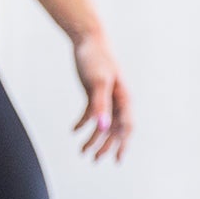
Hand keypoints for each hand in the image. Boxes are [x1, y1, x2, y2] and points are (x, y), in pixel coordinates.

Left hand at [71, 34, 131, 161]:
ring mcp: (107, 97)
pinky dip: (84, 123)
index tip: (116, 160)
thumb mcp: (97, 82)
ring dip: (93, 139)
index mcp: (123, 99)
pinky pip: (92, 114)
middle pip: (114, 129)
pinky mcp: (95, 93)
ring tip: (82, 152)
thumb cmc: (96, 58)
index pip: (126, 127)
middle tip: (94, 160)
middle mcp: (118, 100)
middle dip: (105, 146)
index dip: (122, 144)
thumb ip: (100, 105)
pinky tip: (74, 131)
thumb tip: (103, 128)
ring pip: (103, 124)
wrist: (88, 38)